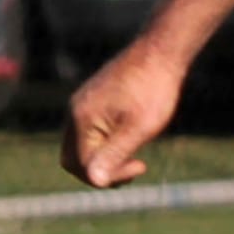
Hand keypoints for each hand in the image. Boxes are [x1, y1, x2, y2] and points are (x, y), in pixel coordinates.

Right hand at [61, 44, 185, 187]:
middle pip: (73, 160)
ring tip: (136, 158)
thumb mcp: (140, 127)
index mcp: (81, 119)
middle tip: (135, 168)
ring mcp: (82, 106)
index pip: (82, 165)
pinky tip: (132, 140)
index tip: (141, 166)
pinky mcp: (93, 102)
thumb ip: (115, 154)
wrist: (160, 53)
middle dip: (101, 172)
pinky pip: (90, 134)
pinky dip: (106, 145)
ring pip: (81, 147)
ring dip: (105, 160)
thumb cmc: (153, 89)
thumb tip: (95, 180)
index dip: (109, 176)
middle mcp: (75, 112)